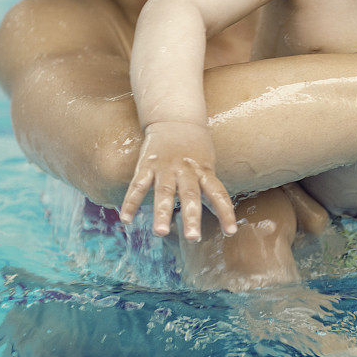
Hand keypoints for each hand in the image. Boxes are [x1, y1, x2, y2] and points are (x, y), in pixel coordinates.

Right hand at [119, 121, 237, 240]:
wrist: (175, 118)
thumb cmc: (195, 147)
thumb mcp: (207, 165)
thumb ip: (210, 190)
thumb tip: (223, 219)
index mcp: (204, 170)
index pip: (218, 193)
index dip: (225, 212)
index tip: (230, 232)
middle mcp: (186, 169)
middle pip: (190, 195)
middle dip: (191, 217)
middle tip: (193, 238)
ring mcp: (166, 166)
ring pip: (164, 191)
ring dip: (161, 213)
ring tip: (160, 233)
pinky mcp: (147, 164)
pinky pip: (138, 185)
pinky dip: (131, 202)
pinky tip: (126, 220)